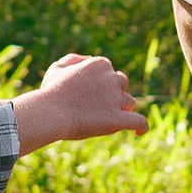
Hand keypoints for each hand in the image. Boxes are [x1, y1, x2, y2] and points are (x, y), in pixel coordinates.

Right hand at [10, 52, 146, 151]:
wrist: (50, 113)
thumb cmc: (50, 92)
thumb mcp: (58, 68)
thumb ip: (74, 60)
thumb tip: (89, 60)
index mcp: (100, 64)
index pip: (110, 72)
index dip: (101, 84)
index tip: (88, 95)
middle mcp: (112, 78)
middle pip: (122, 85)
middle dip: (114, 94)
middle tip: (96, 106)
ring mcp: (116, 99)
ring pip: (130, 103)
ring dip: (122, 109)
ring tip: (106, 119)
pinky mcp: (118, 119)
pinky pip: (139, 121)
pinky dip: (141, 127)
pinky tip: (139, 132)